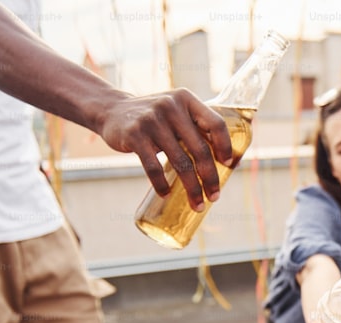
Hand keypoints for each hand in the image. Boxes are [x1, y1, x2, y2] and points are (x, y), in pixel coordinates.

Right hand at [98, 89, 233, 210]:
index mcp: (187, 100)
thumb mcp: (175, 112)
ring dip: (191, 188)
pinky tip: (166, 195)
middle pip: (200, 149)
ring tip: (197, 204)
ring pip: (180, 162)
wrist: (112, 110)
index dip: (226, 146)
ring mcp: (152, 120)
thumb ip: (195, 127)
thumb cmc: (154, 118)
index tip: (228, 166)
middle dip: (210, 178)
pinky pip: (153, 167)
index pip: (216, 123)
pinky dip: (161, 184)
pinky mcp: (135, 135)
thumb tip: (225, 161)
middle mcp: (171, 107)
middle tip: (214, 197)